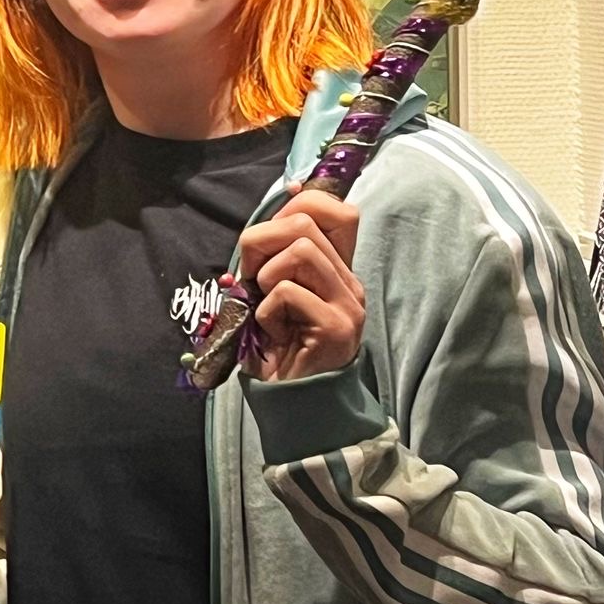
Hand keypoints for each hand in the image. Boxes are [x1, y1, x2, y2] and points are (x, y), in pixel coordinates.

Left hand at [237, 184, 365, 381]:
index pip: (337, 210)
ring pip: (301, 250)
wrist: (289, 399)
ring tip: (266, 307)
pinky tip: (273, 331)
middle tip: (253, 280)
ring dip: (266, 276)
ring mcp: (348, 304)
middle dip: (261, 243)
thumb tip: (276, 204)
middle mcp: (350, 282)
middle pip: (305, 222)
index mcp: (336, 269)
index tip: (269, 234)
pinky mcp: (337, 327)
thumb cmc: (274, 343)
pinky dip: (266, 310)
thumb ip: (274, 252)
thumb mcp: (270, 288)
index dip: (299, 204)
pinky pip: (287, 292)